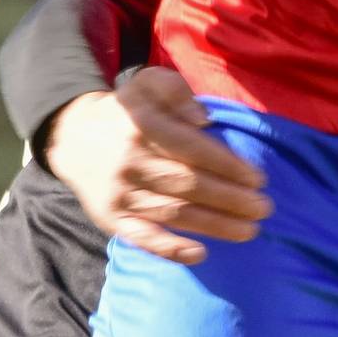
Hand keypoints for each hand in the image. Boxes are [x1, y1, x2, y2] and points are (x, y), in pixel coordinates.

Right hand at [44, 67, 272, 264]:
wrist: (73, 137)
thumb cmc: (127, 111)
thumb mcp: (148, 83)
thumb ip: (176, 92)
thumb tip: (203, 119)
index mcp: (143, 126)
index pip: (193, 149)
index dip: (229, 166)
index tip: (259, 179)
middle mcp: (131, 161)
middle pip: (189, 185)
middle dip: (231, 199)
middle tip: (264, 208)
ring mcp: (120, 193)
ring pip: (173, 213)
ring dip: (215, 225)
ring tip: (249, 230)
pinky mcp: (110, 218)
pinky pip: (142, 238)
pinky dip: (170, 249)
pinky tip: (200, 253)